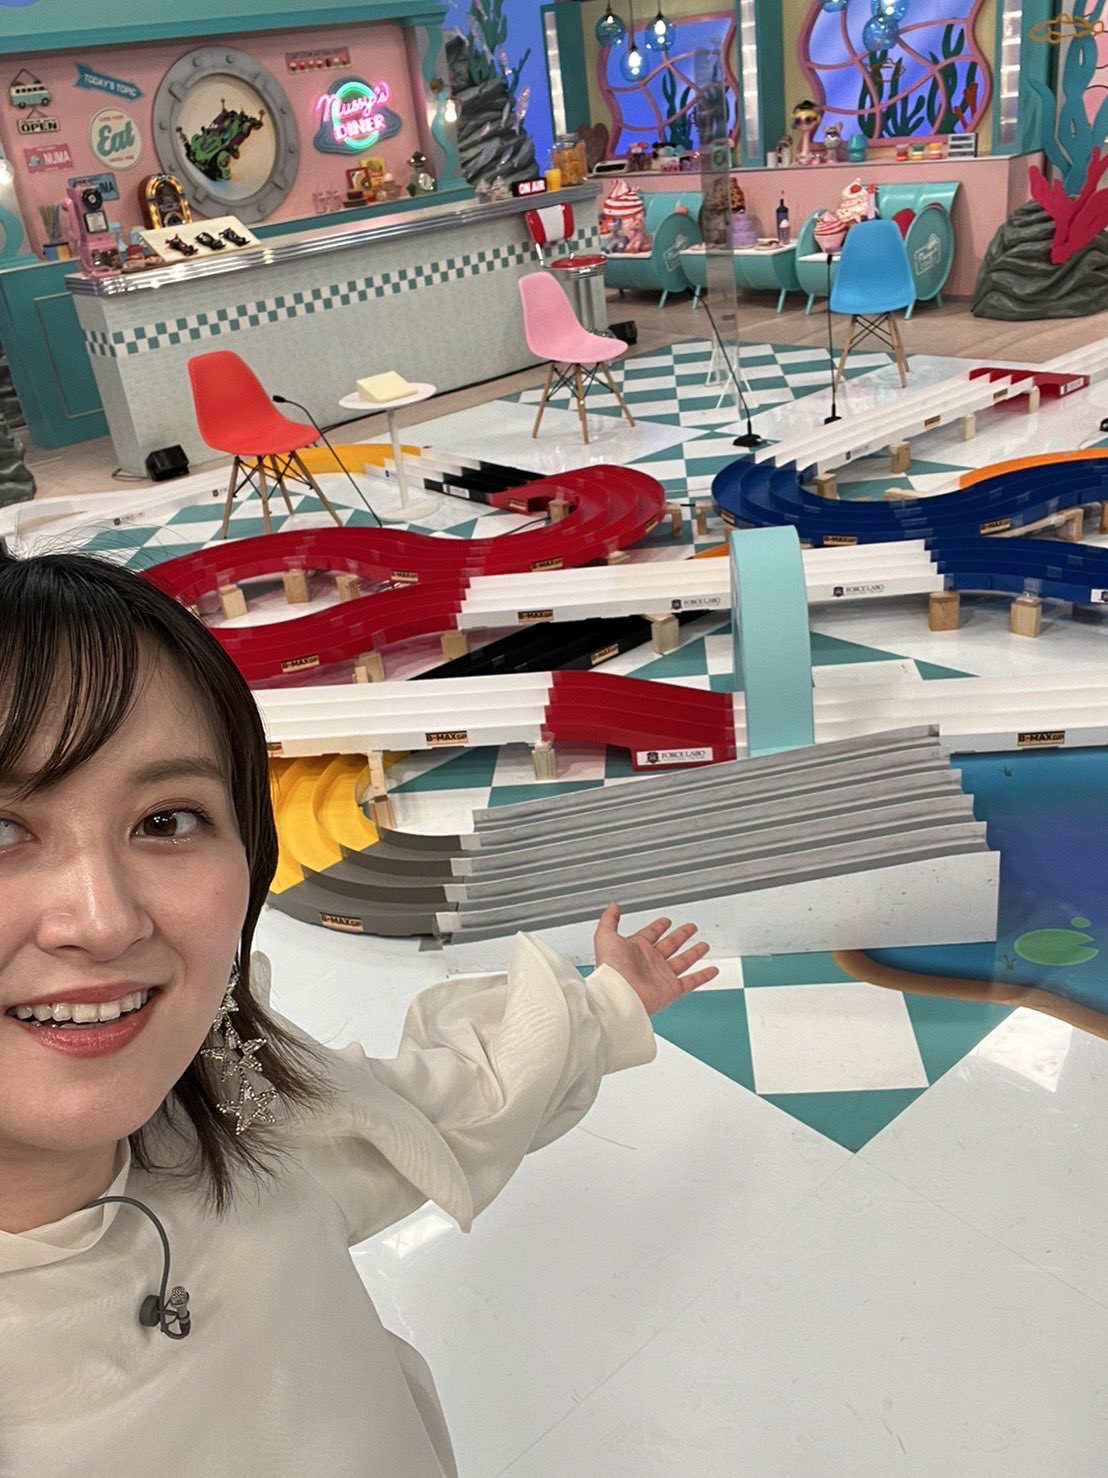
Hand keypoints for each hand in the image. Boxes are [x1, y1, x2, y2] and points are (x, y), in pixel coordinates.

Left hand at [593, 902, 717, 1015]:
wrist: (618, 994)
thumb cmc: (610, 968)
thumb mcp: (605, 936)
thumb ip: (609, 920)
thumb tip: (612, 906)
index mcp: (635, 949)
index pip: (650, 934)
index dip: (658, 926)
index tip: (666, 920)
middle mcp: (650, 962)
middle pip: (670, 945)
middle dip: (680, 936)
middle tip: (690, 928)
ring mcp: (661, 976)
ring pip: (682, 961)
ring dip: (694, 953)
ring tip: (704, 945)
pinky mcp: (671, 989)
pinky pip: (691, 982)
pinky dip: (703, 976)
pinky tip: (712, 970)